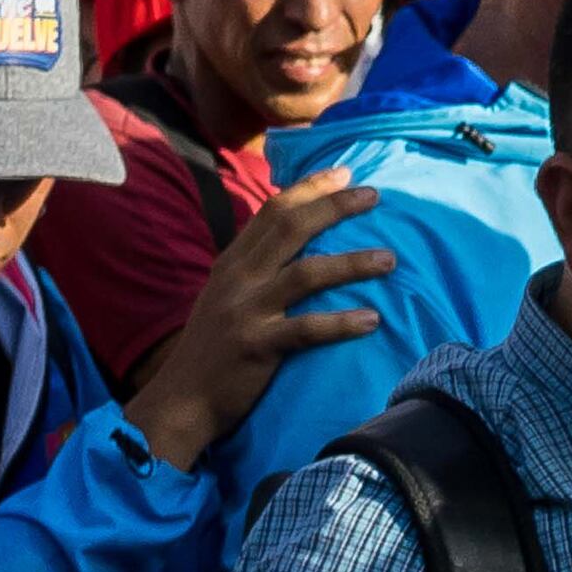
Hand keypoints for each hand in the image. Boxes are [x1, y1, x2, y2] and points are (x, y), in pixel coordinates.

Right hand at [118, 175, 391, 469]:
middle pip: (291, 228)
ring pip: (306, 274)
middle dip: (334, 206)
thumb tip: (294, 244)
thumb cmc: (213, 350)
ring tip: (390, 259)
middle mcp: (238, 279)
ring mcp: (246, 311)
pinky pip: (307, 329)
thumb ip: (255, 270)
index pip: (272, 212)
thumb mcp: (225, 298)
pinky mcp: (257, 346)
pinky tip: (372, 319)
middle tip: (375, 195)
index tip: (344, 172)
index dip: (309, 188)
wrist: (182, 400)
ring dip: (352, 263)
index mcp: (232, 263)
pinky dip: (341, 323)